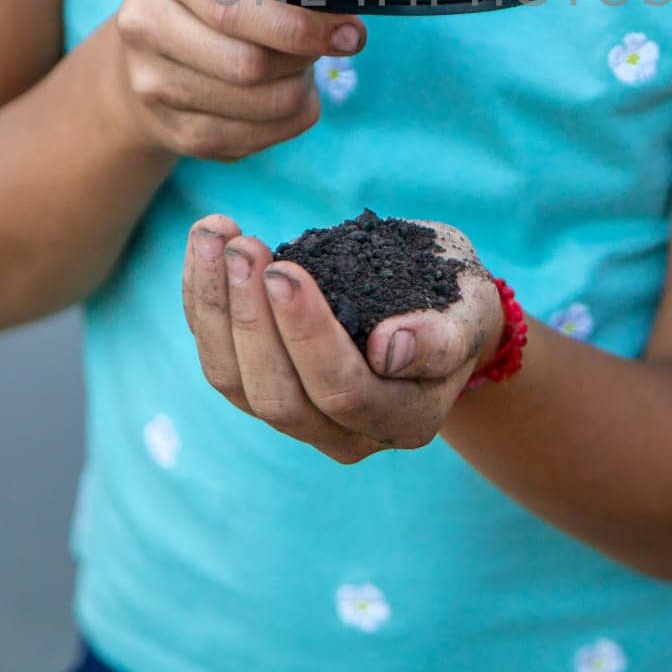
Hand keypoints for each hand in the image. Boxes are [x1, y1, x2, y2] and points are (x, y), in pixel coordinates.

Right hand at [110, 0, 365, 160]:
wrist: (155, 43)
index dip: (298, 26)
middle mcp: (145, 21)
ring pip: (258, 106)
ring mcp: (151, 82)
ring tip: (298, 65)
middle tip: (323, 46)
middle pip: (248, 64)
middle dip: (304, 59)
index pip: (232, 4)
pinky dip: (287, 120)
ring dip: (299, 89)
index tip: (348, 34)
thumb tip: (346, 26)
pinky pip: (253, 140)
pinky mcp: (174, 131)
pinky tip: (284, 92)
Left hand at [182, 214, 505, 462]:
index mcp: (405, 420)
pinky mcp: (260, 387)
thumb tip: (390, 350)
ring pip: (234, 383)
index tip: (285, 271)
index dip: (307, 335)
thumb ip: (442, 335)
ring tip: (214, 237)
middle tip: (246, 247)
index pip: (343, 390)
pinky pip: (216, 357)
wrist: (439, 310)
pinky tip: (205, 245)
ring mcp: (298, 417)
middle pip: (278, 397)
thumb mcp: (469, 309)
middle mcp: (347, 434)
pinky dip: (202, 301)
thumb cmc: (458, 302)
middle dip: (252, 319)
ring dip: (215, 308)